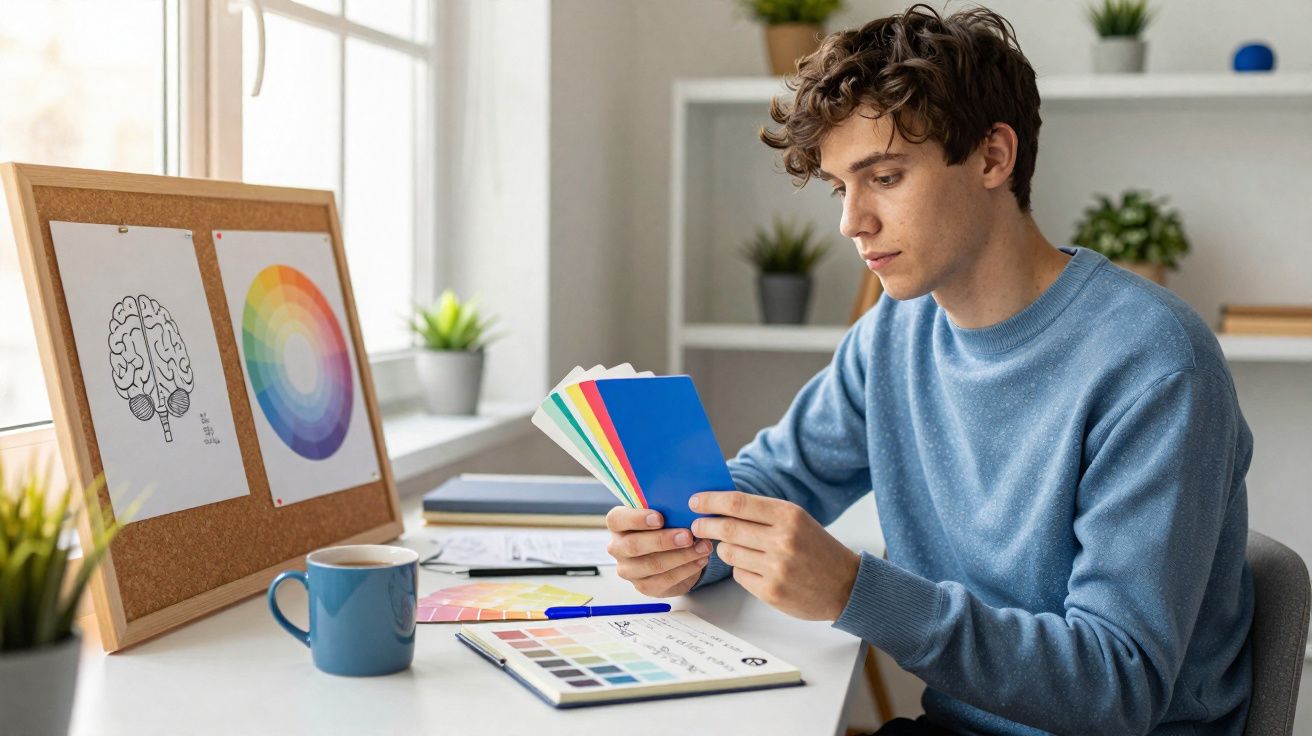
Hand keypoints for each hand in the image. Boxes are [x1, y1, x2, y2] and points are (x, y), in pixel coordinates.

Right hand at [606, 507, 712, 596]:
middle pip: (634, 545)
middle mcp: (617, 548)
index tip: (660, 518)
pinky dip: (687, 569)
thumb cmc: (662, 526)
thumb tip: (686, 504)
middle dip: (663, 540)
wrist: (667, 554)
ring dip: (681, 556)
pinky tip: (700, 560)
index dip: (637, 519)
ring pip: (652, 565)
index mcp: (617, 524)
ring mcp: (628, 570)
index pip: (617, 520)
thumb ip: (664, 508)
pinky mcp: (644, 586)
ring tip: (702, 547)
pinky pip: (665, 580)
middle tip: (687, 536)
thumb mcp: (660, 513)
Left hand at [689, 491, 858, 620]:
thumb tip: (719, 505)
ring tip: (738, 548)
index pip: (737, 503)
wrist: (846, 585)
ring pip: (729, 553)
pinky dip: (741, 569)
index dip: (710, 501)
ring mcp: (777, 568)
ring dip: (725, 549)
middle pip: (727, 528)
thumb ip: (762, 512)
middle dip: (705, 525)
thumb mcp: (796, 520)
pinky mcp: (771, 592)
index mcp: (789, 515)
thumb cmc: (817, 548)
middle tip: (696, 526)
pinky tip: (757, 569)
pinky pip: (739, 575)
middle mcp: (782, 539)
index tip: (694, 501)